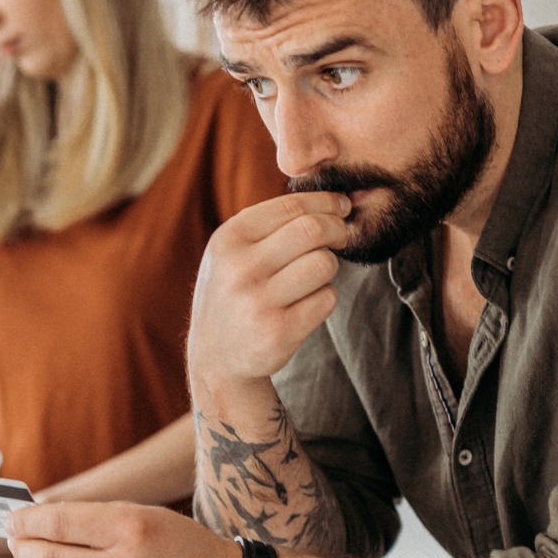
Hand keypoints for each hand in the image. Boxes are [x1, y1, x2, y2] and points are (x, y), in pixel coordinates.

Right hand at [188, 192, 349, 391]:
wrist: (216, 357)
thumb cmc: (233, 292)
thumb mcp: (231, 252)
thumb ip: (269, 225)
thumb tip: (332, 200)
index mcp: (228, 240)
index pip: (290, 207)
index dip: (326, 202)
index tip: (341, 206)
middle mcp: (240, 269)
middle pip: (312, 230)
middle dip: (337, 229)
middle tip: (342, 235)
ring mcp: (259, 302)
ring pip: (324, 264)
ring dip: (328, 267)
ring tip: (311, 276)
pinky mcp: (279, 332)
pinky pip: (326, 298)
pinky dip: (324, 297)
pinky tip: (305, 304)